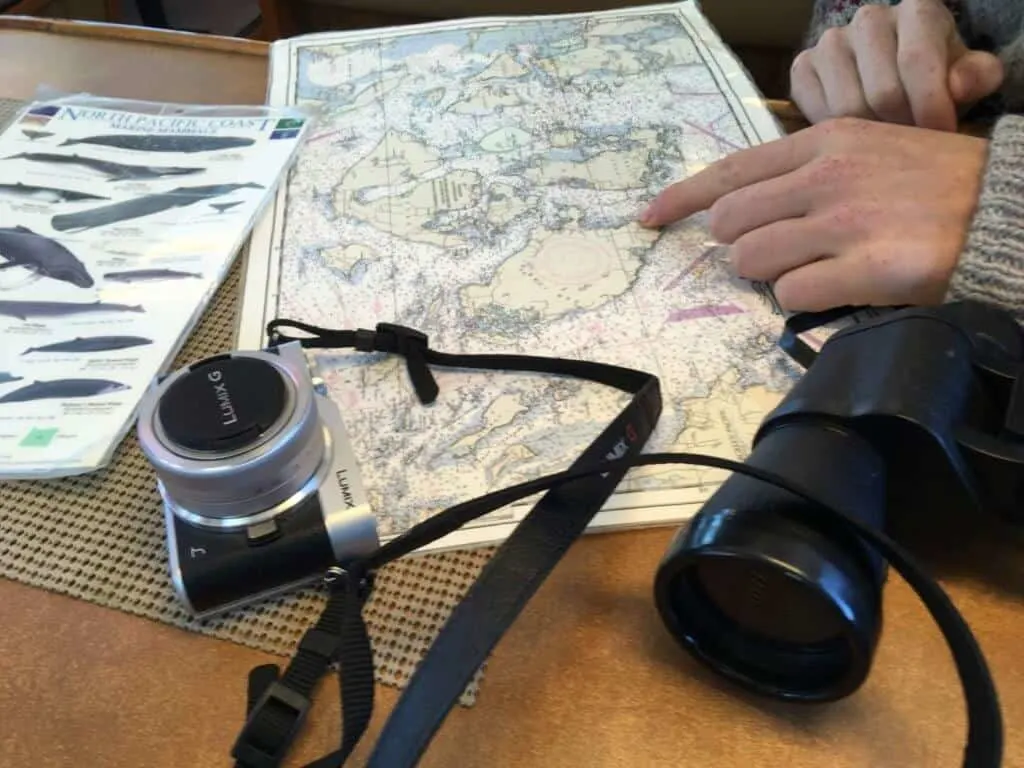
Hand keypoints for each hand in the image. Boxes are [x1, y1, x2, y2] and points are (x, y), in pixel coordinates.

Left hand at [639, 118, 987, 311]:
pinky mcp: (866, 269)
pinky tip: (836, 287)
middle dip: (738, 246)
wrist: (1002, 212)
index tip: (649, 217)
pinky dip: (803, 300)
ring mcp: (845, 223)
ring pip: (753, 260)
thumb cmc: (928, 184)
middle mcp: (826, 177)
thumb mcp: (864, 152)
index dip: (681, 198)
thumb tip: (740, 207)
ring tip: (811, 269)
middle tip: (772, 254)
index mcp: (823, 142)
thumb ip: (802, 173)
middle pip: (730, 223)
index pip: (730, 171)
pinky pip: (792, 296)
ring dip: (769, 274)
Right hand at [791, 0, 1003, 131]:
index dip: (930, 107)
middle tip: (912, 147)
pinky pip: (816, 113)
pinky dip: (836, 134)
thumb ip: (976, 76)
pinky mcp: (803, 68)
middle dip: (901, 128)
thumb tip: (957, 87)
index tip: (940, 137)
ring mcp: (830, 43)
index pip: (916, 61)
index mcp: (916, 10)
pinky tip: (856, 136)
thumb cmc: (937, 77)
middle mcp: (869, 19)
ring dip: (869, 136)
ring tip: (886, 143)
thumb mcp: (968, 75)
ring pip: (846, 108)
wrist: (898, 76)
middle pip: (881, 92)